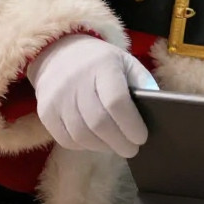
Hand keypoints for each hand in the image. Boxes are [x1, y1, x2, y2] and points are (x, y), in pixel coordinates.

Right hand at [26, 33, 159, 156]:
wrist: (60, 53)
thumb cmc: (102, 62)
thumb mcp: (127, 63)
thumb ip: (143, 84)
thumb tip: (158, 110)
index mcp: (103, 65)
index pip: (116, 101)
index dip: (131, 124)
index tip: (142, 137)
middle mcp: (77, 80)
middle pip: (99, 122)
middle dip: (119, 142)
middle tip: (132, 149)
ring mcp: (58, 97)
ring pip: (82, 135)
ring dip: (103, 146)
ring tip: (115, 146)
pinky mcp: (45, 112)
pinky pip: (66, 139)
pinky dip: (84, 146)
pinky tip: (96, 141)